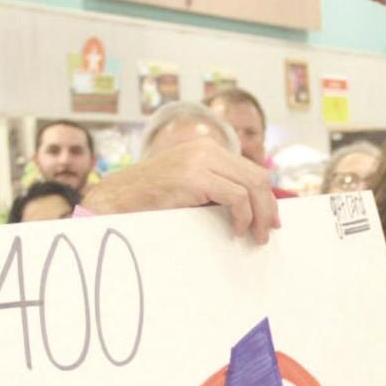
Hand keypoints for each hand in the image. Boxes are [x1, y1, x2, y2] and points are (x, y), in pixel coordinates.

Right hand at [82, 136, 277, 242]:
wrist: (115, 199)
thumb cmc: (151, 201)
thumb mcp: (189, 190)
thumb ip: (215, 191)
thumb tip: (252, 212)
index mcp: (207, 148)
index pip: (251, 170)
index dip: (266, 196)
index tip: (270, 219)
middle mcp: (206, 149)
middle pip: (257, 176)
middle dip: (268, 206)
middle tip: (269, 231)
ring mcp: (200, 160)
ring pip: (251, 186)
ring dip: (259, 215)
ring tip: (256, 236)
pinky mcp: (194, 176)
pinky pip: (236, 196)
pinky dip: (243, 216)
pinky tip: (237, 230)